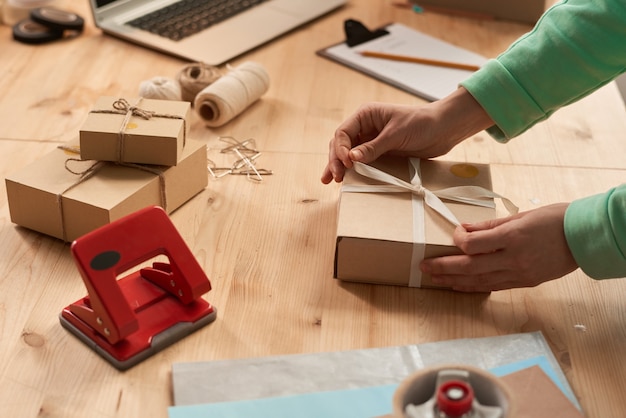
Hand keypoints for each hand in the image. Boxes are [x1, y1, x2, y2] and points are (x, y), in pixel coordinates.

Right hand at [321, 88, 493, 183]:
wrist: (444, 129)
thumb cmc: (422, 123)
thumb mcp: (396, 134)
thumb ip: (373, 147)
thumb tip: (351, 158)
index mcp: (366, 115)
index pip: (344, 132)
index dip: (340, 149)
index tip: (346, 163)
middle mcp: (365, 127)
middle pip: (341, 144)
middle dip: (336, 160)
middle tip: (335, 177)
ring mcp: (371, 140)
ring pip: (348, 154)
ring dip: (339, 165)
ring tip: (330, 180)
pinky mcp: (380, 152)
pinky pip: (362, 161)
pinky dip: (353, 169)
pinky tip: (345, 178)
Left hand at [420, 203, 578, 291]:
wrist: (583, 237)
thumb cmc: (553, 219)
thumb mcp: (520, 215)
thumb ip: (489, 225)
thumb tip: (464, 229)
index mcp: (511, 237)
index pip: (472, 244)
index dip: (457, 239)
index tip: (454, 233)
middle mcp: (513, 258)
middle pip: (469, 266)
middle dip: (443, 267)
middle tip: (424, 267)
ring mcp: (518, 273)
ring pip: (478, 281)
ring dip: (453, 280)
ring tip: (434, 279)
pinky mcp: (524, 282)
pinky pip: (492, 286)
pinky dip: (473, 287)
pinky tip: (458, 286)